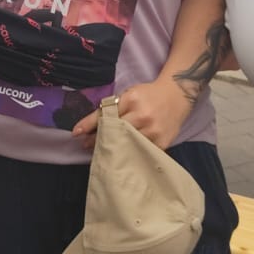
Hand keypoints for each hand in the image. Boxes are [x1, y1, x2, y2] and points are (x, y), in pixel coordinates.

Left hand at [72, 80, 193, 149]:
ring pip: (126, 146)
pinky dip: (129, 156)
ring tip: (103, 152)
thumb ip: (112, 108)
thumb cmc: (148, 95)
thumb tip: (89, 126)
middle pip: (114, 133)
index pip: (105, 114)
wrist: (177, 96)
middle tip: (86, 145)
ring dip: (112, 150)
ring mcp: (153, 131)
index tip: (76, 133)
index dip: (89, 124)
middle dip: (97, 140)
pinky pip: (141, 153)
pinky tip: (122, 158)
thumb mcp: (129, 95)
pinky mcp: (161, 143)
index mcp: (132, 100)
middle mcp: (142, 116)